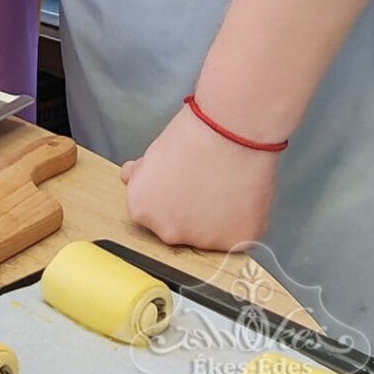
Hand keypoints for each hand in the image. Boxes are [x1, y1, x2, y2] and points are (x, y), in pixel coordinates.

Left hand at [120, 104, 279, 251]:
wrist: (230, 131)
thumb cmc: (194, 135)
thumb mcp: (153, 152)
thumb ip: (141, 174)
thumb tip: (132, 175)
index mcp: (141, 208)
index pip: (150, 212)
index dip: (166, 196)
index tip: (179, 183)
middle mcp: (167, 231)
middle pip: (177, 228)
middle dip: (188, 211)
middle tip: (203, 183)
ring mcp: (201, 241)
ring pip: (209, 235)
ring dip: (215, 218)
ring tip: (224, 185)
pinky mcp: (235, 242)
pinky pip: (238, 238)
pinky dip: (241, 221)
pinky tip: (241, 194)